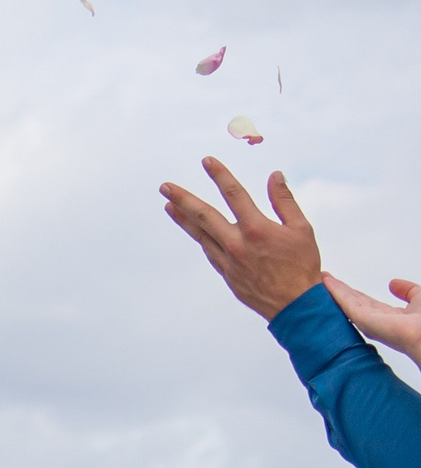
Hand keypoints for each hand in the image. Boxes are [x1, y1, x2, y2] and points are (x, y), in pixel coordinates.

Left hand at [160, 159, 321, 319]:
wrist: (295, 305)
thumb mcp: (301, 228)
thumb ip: (284, 201)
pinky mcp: (225, 274)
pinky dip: (199, 237)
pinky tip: (192, 228)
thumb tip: (274, 175)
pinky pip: (208, 250)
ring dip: (182, 218)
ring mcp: (227, 260)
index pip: (233, 194)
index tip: (207, 161)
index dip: (219, 175)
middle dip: (183, 198)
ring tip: (168, 205)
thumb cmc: (302, 264)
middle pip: (203, 215)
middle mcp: (236, 244)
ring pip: (200, 234)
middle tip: (164, 186)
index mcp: (256, 229)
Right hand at [323, 273, 420, 367]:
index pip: (365, 302)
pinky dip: (335, 291)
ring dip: (332, 289)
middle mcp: (374, 320)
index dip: (352, 292)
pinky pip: (345, 302)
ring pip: (345, 301)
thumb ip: (406, 290)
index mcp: (386, 316)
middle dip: (337, 290)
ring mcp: (366, 320)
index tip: (340, 284)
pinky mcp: (362, 319)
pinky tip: (325, 282)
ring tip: (319, 279)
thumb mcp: (418, 296)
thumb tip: (393, 283)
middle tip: (323, 279)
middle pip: (351, 302)